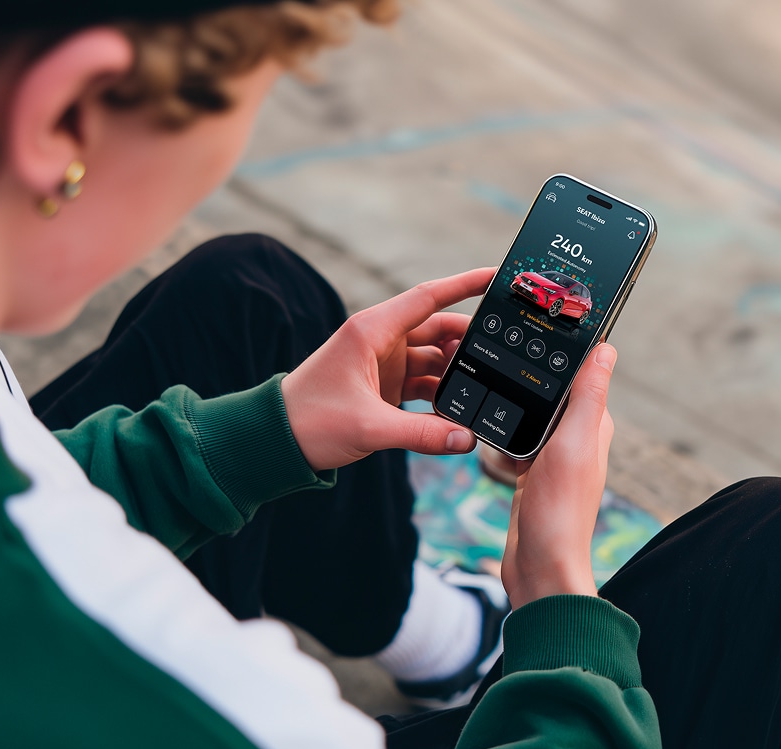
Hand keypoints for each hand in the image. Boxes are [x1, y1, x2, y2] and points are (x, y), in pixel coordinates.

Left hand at [281, 268, 493, 470]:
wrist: (275, 441)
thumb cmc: (308, 420)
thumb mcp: (368, 427)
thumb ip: (421, 434)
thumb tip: (465, 440)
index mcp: (372, 330)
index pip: (430, 297)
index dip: (466, 284)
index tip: (496, 275)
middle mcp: (380, 340)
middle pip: (438, 329)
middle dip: (470, 341)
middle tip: (504, 352)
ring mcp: (384, 363)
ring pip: (434, 359)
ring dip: (457, 373)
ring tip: (485, 389)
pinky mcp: (384, 386)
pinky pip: (424, 384)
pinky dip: (443, 395)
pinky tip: (460, 411)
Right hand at [500, 343, 617, 606]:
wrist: (539, 565)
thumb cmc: (560, 509)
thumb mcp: (573, 442)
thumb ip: (588, 396)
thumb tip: (607, 349)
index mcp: (596, 426)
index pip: (584, 374)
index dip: (568, 350)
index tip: (546, 323)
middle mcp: (578, 439)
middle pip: (554, 392)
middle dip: (534, 374)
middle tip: (507, 347)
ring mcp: (554, 457)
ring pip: (533, 414)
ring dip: (517, 402)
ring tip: (494, 380)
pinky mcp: (532, 474)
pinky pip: (517, 439)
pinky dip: (504, 431)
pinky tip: (489, 427)